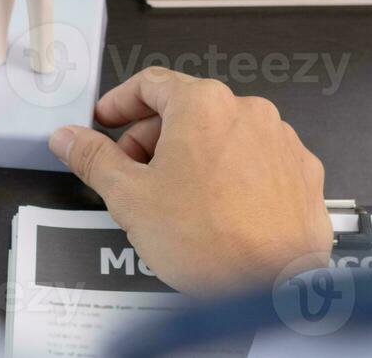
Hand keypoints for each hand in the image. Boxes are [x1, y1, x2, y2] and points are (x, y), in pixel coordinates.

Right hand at [49, 69, 331, 294]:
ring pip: (223, 137)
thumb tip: (69, 138)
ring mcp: (281, 142)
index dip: (119, 102)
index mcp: (203, 104)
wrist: (276, 290)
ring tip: (176, 202)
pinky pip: (256, 162)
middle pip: (187, 110)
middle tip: (132, 174)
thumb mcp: (130, 197)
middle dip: (153, 139)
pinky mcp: (302, 173)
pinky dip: (232, 177)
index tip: (105, 121)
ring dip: (193, 158)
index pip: (150, 82)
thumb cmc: (209, 242)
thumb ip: (93, 158)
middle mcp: (249, 112)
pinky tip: (217, 212)